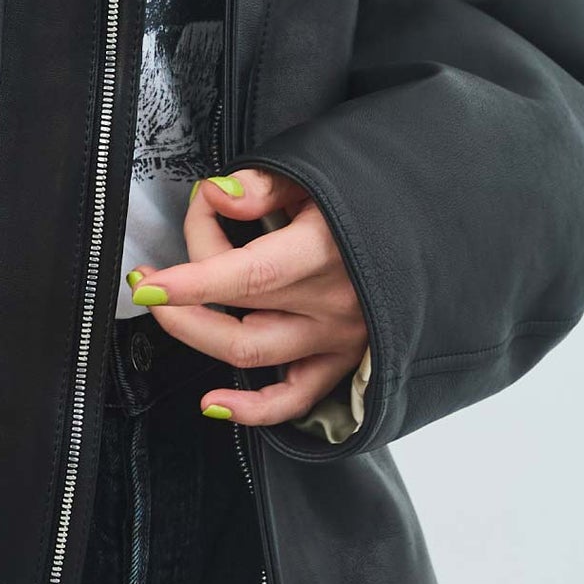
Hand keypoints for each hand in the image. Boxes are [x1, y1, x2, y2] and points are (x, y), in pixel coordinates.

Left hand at [128, 168, 368, 427]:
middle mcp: (334, 303)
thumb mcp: (322, 174)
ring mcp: (338, 338)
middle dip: (182, 292)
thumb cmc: (372, 198)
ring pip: (253, 353)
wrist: (437, 227)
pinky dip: (253, 409)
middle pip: (239, 311)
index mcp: (327, 252)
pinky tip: (213, 403)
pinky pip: (295, 398)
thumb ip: (265, 185)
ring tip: (169, 308)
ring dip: (198, 333)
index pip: (250, 275)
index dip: (192, 282)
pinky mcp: (342, 360)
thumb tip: (217, 195)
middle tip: (153, 273)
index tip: (147, 283)